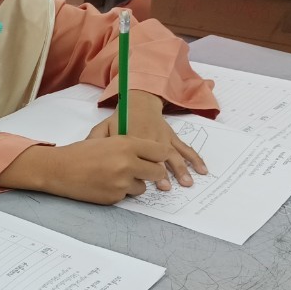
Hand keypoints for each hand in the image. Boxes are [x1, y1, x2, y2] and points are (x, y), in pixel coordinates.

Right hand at [13, 136, 174, 203]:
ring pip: (143, 187)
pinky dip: (119, 191)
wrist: (59, 170)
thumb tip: (154, 155)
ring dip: (134, 183)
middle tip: (141, 171)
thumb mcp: (107, 140)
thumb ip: (131, 146)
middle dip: (152, 173)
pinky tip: (104, 184)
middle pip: (157, 172)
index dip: (160, 156)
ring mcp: (121, 182)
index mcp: (127, 144)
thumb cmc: (81, 153)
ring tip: (115, 177)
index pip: (160, 151)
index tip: (156, 159)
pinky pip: (126, 196)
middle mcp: (127, 163)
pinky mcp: (114, 197)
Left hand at [87, 90, 206, 188]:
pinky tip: (202, 170)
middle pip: (156, 157)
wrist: (139, 102)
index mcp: (131, 137)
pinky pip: (185, 148)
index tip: (143, 183)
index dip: (139, 169)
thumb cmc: (120, 119)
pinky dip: (195, 159)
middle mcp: (149, 137)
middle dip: (160, 172)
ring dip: (180, 169)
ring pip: (173, 154)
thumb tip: (88, 153)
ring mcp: (163, 137)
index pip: (135, 156)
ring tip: (186, 182)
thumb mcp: (105, 127)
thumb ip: (96, 139)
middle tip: (165, 187)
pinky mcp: (172, 137)